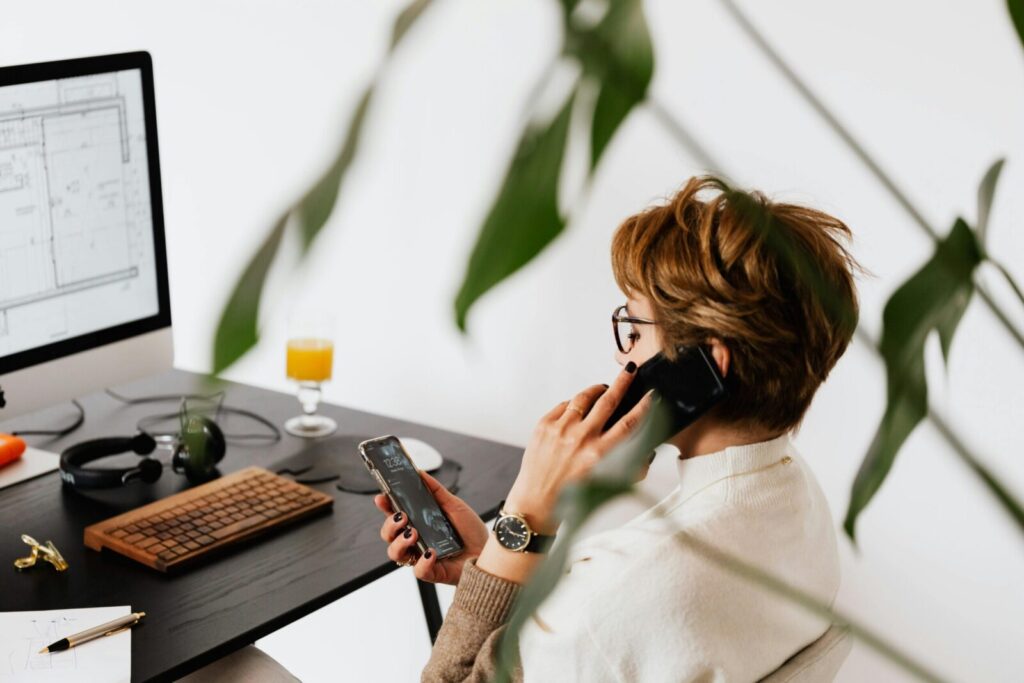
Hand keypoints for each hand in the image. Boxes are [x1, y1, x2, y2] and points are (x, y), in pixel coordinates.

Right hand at [375, 470, 488, 584]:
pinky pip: (418, 571)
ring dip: (399, 542)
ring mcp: (421, 557)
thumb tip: (420, 473)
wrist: (489, 551)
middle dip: (389, 525)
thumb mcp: (454, 505)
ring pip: (396, 554)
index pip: (395, 515)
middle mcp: (416, 541)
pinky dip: (422, 561)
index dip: (385, 506)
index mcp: (418, 523)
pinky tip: (431, 552)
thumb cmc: (471, 531)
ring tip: (413, 533)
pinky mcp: (432, 572)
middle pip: (388, 535)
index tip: (382, 497)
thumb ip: (436, 491)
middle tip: (402, 517)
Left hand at [504, 363, 652, 533]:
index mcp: (599, 455)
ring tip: (603, 389)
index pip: (629, 423)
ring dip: (596, 390)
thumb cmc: (571, 496)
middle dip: (622, 382)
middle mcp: (581, 439)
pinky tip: (578, 410)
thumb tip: (644, 448)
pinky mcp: (544, 425)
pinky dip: (574, 405)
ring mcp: (560, 430)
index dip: (644, 406)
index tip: (651, 395)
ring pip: (584, 397)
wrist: (536, 502)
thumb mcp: (606, 483)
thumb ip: (628, 465)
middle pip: (608, 400)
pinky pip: (564, 405)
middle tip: (629, 371)